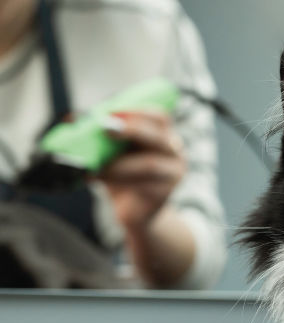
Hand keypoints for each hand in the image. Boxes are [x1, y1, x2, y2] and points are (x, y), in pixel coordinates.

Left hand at [97, 111, 185, 232]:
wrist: (133, 210)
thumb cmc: (122, 176)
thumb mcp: (110, 152)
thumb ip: (98, 136)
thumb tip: (72, 119)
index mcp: (162, 135)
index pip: (159, 117)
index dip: (137, 112)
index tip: (110, 111)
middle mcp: (173, 151)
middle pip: (159, 136)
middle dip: (132, 129)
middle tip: (104, 128)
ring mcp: (173, 173)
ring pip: (150, 164)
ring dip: (119, 163)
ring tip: (96, 166)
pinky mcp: (165, 193)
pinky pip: (143, 185)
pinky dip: (118, 180)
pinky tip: (98, 178)